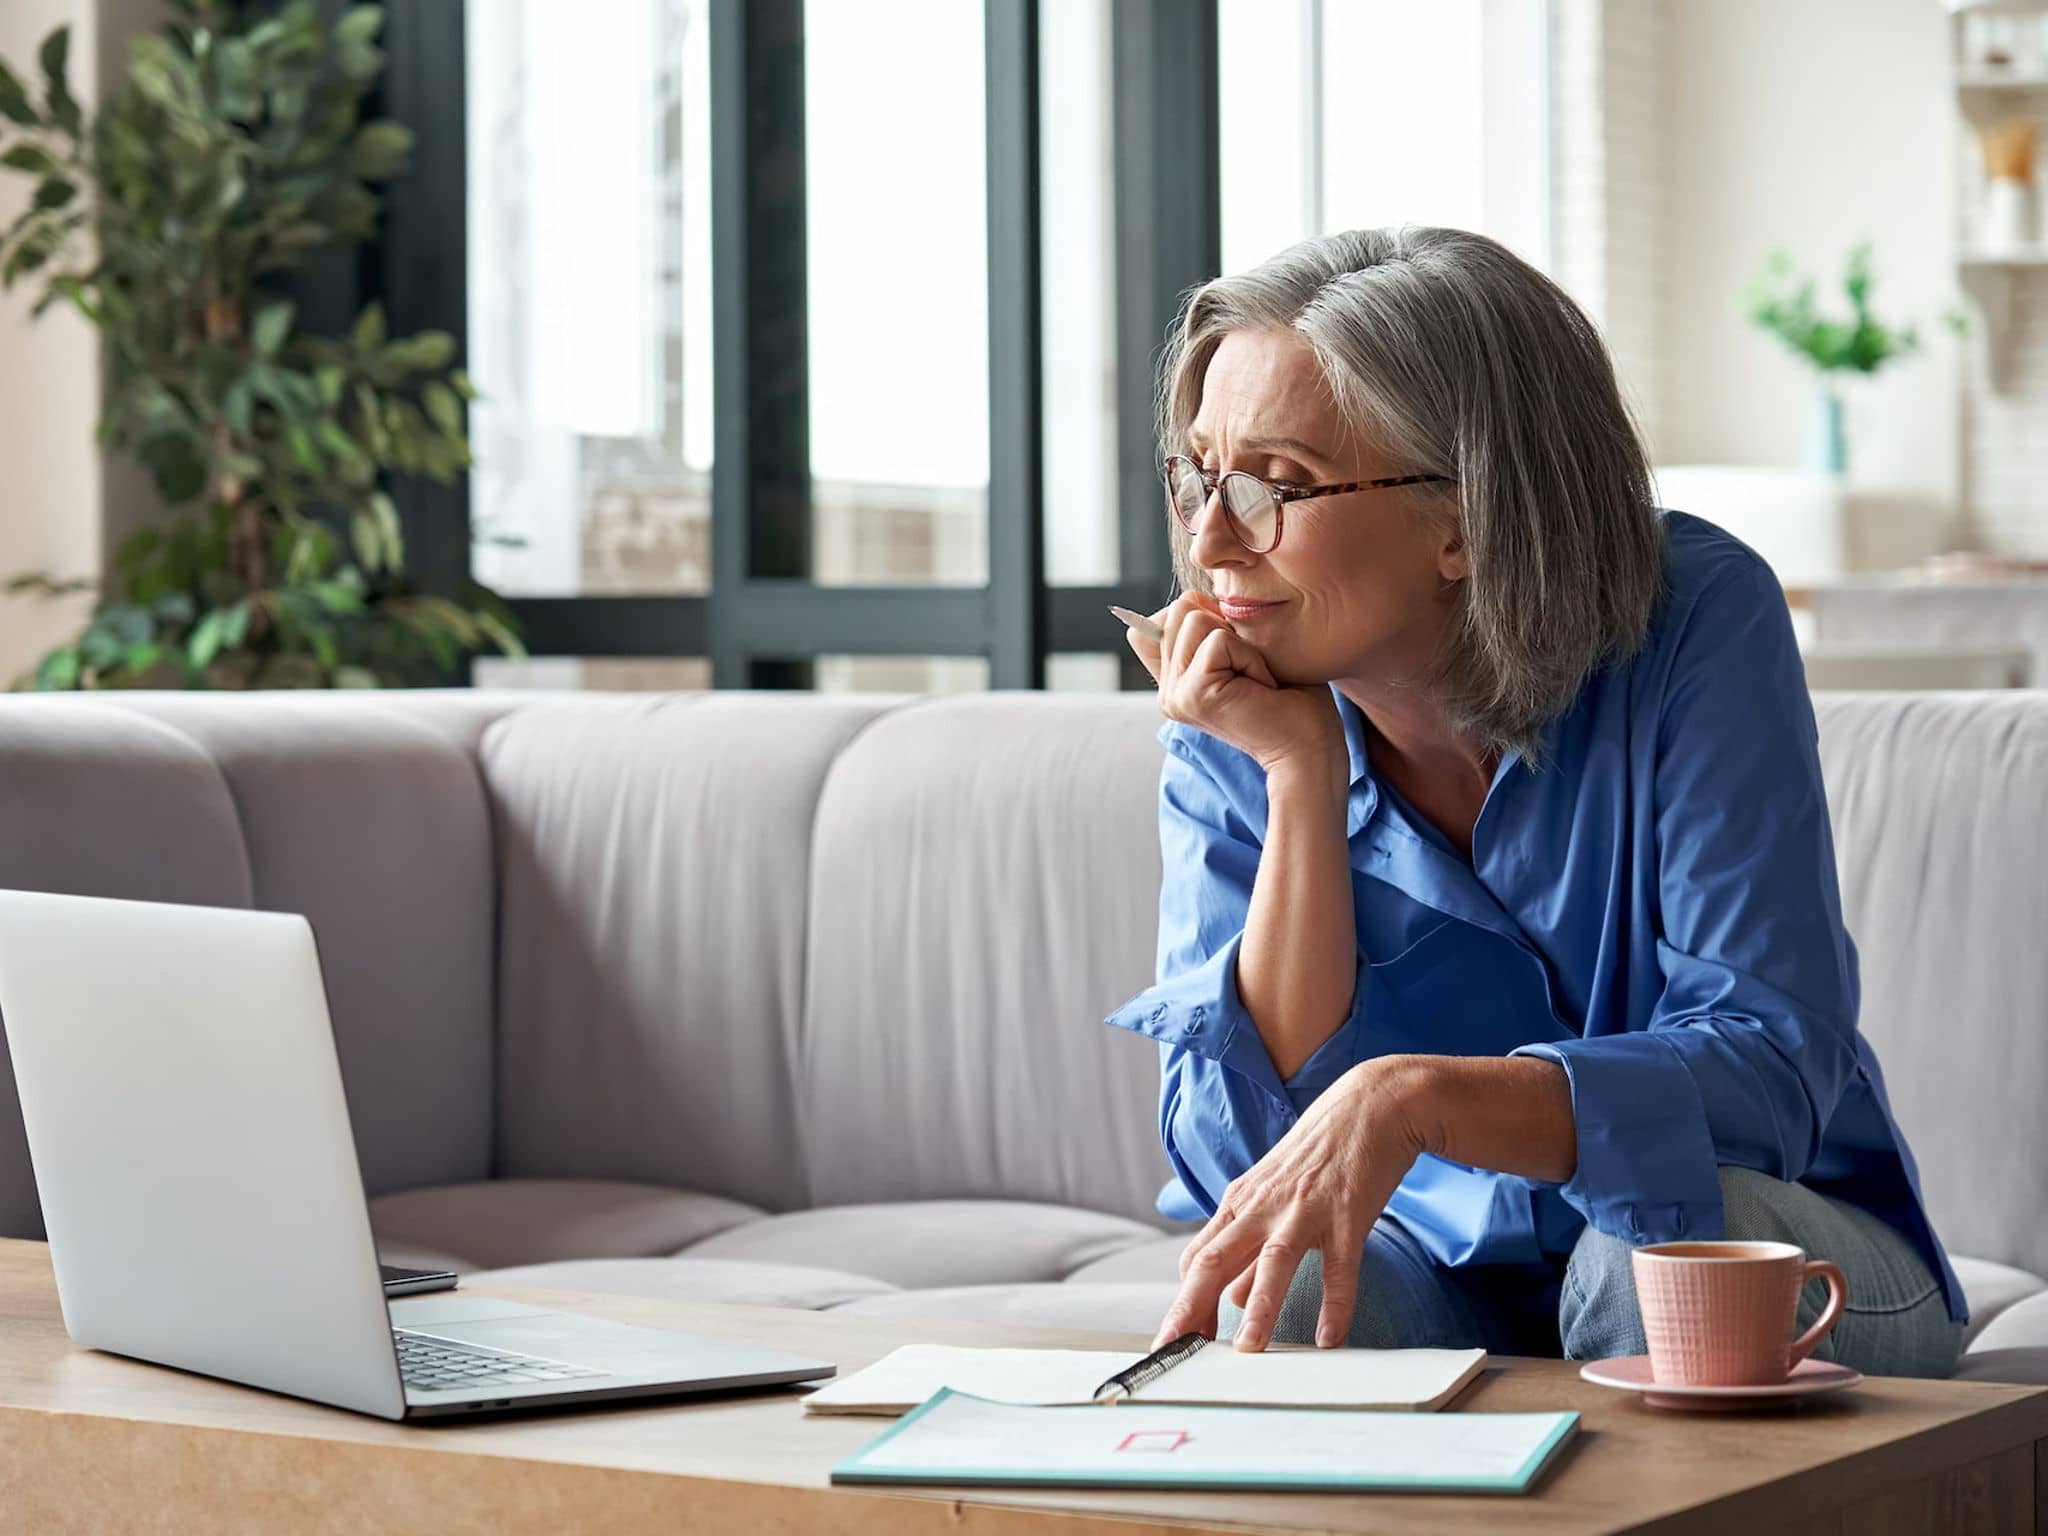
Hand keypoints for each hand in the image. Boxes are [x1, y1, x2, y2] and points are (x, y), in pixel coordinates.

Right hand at [1124, 594, 1342, 777]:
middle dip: (1226, 626)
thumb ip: (1209, 631)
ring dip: (1240, 642)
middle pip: (1179, 609)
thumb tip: (1194, 598)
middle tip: (1251, 669)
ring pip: (1194, 618)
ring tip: (1256, 679)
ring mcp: (1175, 695)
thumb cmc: (1290, 700)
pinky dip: (1251, 657)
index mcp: (1174, 683)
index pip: (1155, 622)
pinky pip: (1219, 640)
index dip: (1200, 617)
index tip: (1235, 656)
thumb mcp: (1244, 653)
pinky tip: (1262, 687)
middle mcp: (1167, 691)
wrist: (1309, 749)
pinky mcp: (1193, 694)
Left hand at [1152, 1057, 1430, 1351]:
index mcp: (1240, 1203)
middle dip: (1192, 1308)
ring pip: (1272, 1262)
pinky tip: (1329, 1338)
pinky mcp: (1348, 1214)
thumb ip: (1249, 1247)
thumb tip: (1230, 1297)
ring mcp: (1305, 1210)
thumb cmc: (1318, 1154)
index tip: (1175, 1340)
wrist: (1370, 1105)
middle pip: (1215, 1260)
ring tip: (1248, 1349)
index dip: (1183, 1301)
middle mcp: (1263, 1207)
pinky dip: (1335, 1304)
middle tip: (1176, 1350)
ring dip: (1258, 1308)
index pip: (1198, 1258)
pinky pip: (1339, 1267)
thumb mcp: (1273, 1196)